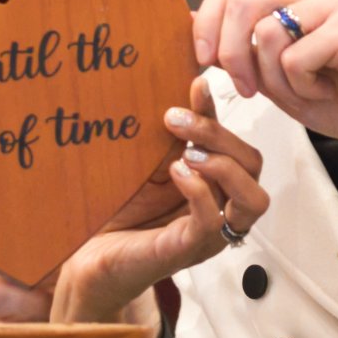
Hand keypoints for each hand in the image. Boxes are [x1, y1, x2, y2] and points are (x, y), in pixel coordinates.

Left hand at [0, 76, 267, 326]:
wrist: (83, 256)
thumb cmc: (116, 209)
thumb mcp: (149, 159)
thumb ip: (177, 130)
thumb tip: (197, 81)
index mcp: (215, 187)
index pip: (243, 149)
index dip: (223, 116)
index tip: (194, 84)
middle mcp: (220, 211)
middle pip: (255, 168)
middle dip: (221, 135)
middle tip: (177, 119)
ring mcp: (207, 234)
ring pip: (253, 201)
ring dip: (224, 167)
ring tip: (187, 153)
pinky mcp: (186, 251)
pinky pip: (214, 224)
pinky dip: (201, 192)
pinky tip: (176, 173)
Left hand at [192, 0, 337, 148]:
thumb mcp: (273, 74)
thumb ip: (239, 48)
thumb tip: (190, 22)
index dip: (208, 21)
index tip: (203, 60)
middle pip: (242, 1)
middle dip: (231, 53)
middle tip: (247, 90)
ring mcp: (336, 3)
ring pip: (267, 33)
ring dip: (274, 78)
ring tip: (304, 90)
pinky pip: (295, 58)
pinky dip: (301, 87)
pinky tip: (326, 91)